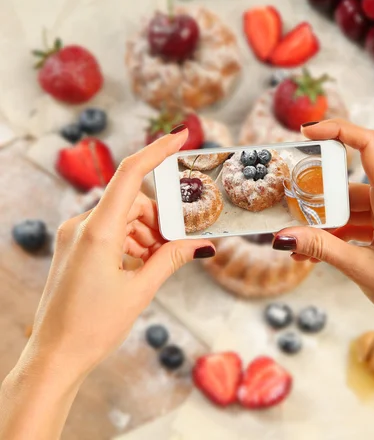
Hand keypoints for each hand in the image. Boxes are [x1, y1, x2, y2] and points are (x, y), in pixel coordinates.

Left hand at [27, 129, 214, 377]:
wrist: (54, 355)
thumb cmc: (93, 326)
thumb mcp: (141, 290)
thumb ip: (171, 259)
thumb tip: (201, 243)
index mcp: (97, 231)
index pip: (130, 174)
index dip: (157, 150)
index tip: (181, 136)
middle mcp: (82, 226)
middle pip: (133, 202)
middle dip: (159, 220)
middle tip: (177, 246)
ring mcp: (76, 235)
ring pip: (123, 218)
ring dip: (146, 234)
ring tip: (156, 264)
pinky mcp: (75, 246)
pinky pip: (111, 231)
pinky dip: (132, 242)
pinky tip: (140, 266)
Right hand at [273, 119, 373, 336]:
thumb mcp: (361, 269)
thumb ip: (321, 248)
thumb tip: (283, 236)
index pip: (370, 146)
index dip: (338, 130)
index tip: (308, 132)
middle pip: (351, 186)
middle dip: (319, 202)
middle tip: (289, 214)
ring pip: (355, 208)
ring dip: (328, 226)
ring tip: (300, 249)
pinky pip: (364, 222)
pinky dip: (343, 234)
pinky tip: (318, 254)